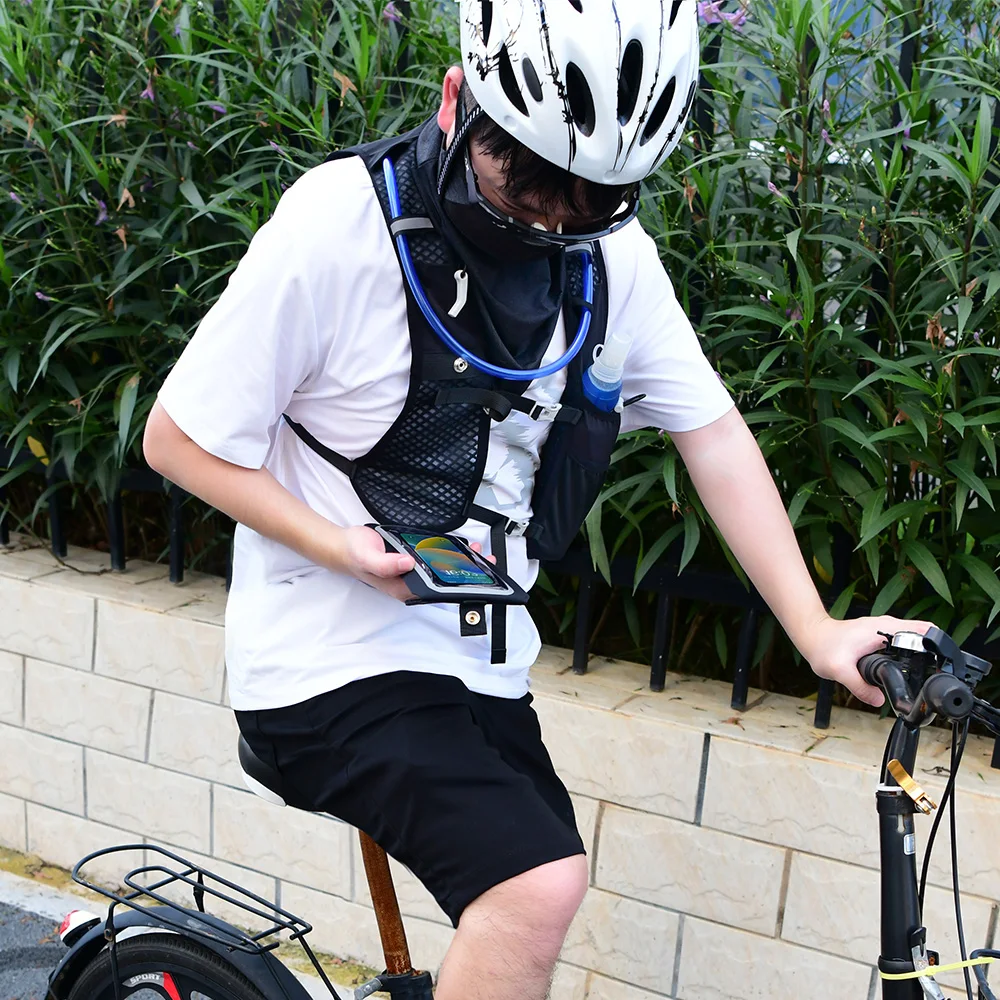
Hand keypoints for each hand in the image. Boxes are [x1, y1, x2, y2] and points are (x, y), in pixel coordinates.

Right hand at [333, 525, 492, 603]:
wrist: (345, 545)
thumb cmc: (355, 555)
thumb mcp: (368, 559)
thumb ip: (387, 564)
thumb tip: (408, 564)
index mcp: (403, 588)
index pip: (435, 590)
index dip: (456, 585)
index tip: (474, 576)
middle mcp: (410, 581)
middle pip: (442, 580)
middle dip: (465, 572)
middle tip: (485, 562)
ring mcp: (411, 570)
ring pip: (440, 568)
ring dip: (459, 560)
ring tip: (477, 552)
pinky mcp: (412, 558)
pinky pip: (433, 556)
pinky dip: (448, 551)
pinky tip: (460, 546)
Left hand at [801, 614, 933, 707]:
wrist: (812, 636)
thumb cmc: (823, 647)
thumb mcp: (839, 670)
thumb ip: (860, 686)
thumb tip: (879, 701)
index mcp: (883, 629)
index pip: (924, 630)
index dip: (938, 645)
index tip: (945, 664)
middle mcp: (888, 626)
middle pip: (925, 635)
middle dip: (936, 653)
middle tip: (941, 674)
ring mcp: (885, 630)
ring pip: (916, 639)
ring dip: (925, 653)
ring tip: (931, 675)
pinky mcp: (882, 636)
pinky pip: (905, 643)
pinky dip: (913, 654)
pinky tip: (913, 671)